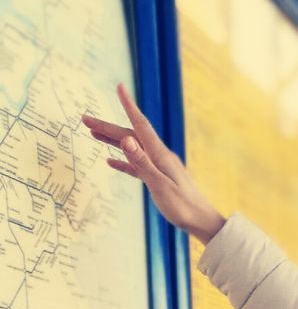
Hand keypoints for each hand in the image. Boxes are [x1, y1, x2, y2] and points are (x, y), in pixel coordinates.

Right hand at [81, 83, 225, 244]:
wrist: (201, 222)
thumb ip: (142, 163)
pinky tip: (111, 161)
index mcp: (160, 154)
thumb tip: (126, 139)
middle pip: (130, 136)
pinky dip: (123, 161)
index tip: (119, 87)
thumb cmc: (183, 207)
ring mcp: (159, 166)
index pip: (141, 125)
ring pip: (131, 148)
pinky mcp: (158, 178)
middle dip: (107, 126)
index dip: (129, 105)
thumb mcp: (160, 186)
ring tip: (92, 134)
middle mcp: (159, 156)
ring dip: (112, 140)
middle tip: (85, 119)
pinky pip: (137, 165)